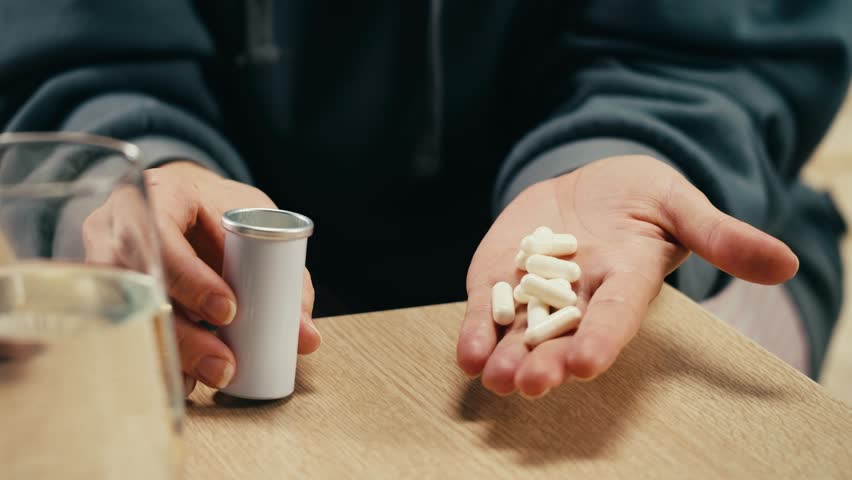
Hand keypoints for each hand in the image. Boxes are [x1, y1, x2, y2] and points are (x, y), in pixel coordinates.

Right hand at [84, 162, 320, 394]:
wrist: (181, 201)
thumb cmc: (219, 210)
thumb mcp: (254, 224)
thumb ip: (283, 274)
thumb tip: (305, 337)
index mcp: (160, 194)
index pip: (162, 235)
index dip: (191, 279)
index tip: (228, 311)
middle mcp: (118, 225)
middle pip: (139, 286)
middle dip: (184, 334)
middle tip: (224, 365)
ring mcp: (100, 259)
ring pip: (126, 316)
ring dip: (171, 353)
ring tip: (209, 379)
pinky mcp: (102, 292)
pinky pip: (121, 332)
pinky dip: (156, 358)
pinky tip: (182, 382)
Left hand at [457, 155, 797, 397]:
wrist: (589, 186)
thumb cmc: (643, 197)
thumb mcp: (681, 205)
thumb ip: (721, 235)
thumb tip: (786, 263)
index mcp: (625, 282)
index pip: (615, 315)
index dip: (602, 339)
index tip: (584, 364)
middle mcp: (578, 297)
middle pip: (563, 335)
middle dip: (546, 361)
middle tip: (530, 385)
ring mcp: (534, 290)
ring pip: (519, 331)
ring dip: (506, 356)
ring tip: (495, 379)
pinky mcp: (499, 278)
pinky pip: (485, 309)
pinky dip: (475, 331)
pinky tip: (468, 355)